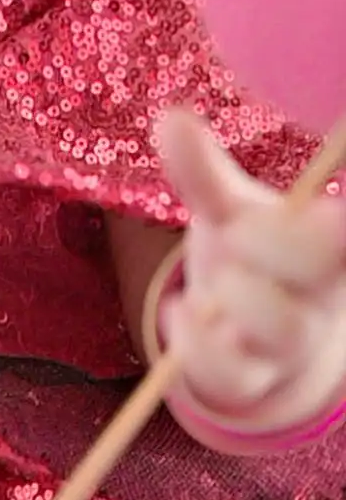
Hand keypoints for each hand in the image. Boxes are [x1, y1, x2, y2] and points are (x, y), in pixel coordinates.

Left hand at [156, 107, 345, 433]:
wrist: (244, 335)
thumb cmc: (248, 255)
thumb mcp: (228, 211)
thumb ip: (203, 171)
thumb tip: (172, 118)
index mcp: (328, 247)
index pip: (342, 235)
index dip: (336, 226)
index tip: (321, 207)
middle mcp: (319, 298)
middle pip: (318, 272)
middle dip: (273, 244)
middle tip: (238, 232)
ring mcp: (288, 345)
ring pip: (282, 327)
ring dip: (237, 295)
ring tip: (216, 281)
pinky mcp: (252, 381)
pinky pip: (233, 373)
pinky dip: (194, 338)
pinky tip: (181, 311)